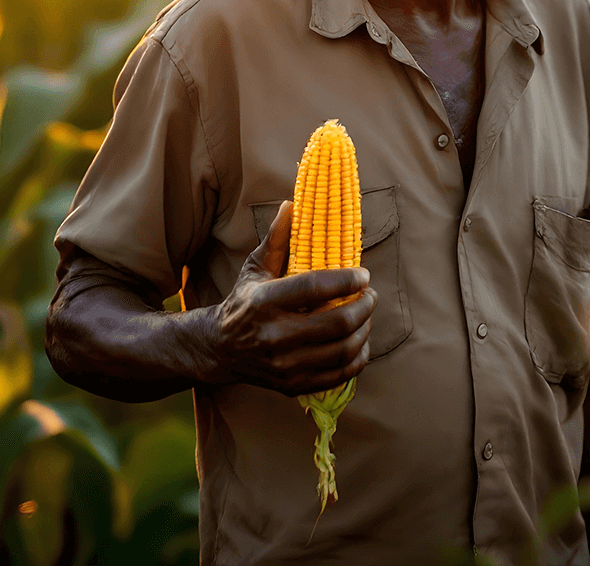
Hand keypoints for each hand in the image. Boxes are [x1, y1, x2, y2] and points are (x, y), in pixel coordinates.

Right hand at [202, 201, 376, 395]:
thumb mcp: (255, 268)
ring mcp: (284, 365)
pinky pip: (339, 375)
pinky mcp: (293, 385)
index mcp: (263, 302)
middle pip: (336, 323)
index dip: (346, 280)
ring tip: (366, 313)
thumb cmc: (244, 302)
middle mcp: (273, 336)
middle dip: (363, 306)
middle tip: (370, 294)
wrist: (219, 349)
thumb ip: (277, 238)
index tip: (364, 274)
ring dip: (364, 329)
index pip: (314, 288)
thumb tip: (292, 203)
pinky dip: (358, 358)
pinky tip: (361, 341)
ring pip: (342, 350)